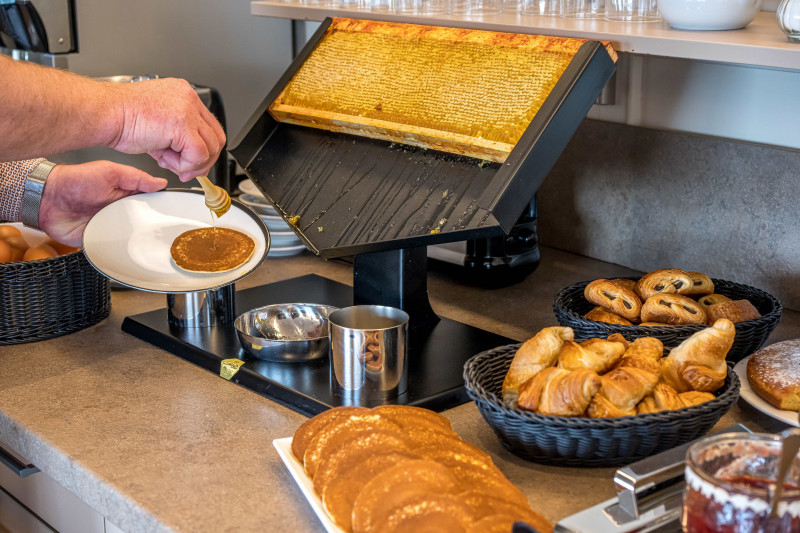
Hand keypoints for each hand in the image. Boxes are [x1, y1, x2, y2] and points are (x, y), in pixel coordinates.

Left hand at [38, 161, 167, 246]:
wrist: (48, 199)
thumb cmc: (76, 181)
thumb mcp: (110, 172)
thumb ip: (136, 177)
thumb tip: (160, 182)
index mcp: (126, 196)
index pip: (150, 205)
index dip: (161, 209)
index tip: (174, 215)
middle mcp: (121, 213)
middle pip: (144, 225)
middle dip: (154, 230)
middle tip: (167, 235)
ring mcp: (111, 228)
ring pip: (132, 240)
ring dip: (140, 244)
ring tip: (155, 248)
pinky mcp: (100, 241)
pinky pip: (115, 251)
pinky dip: (122, 254)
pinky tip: (133, 256)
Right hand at [107, 78, 225, 181]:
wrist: (103, 114)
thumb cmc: (121, 118)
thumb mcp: (158, 124)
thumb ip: (178, 140)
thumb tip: (193, 161)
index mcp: (183, 94)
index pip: (209, 126)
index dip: (204, 149)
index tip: (191, 163)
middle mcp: (189, 98)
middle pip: (216, 137)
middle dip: (203, 160)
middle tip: (186, 171)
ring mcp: (188, 110)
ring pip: (210, 148)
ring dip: (191, 164)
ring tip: (169, 162)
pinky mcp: (183, 125)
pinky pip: (198, 155)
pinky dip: (185, 165)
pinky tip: (166, 160)